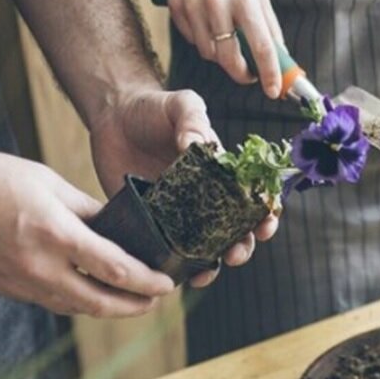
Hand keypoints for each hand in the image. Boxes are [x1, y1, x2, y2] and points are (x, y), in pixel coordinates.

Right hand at [0, 146, 174, 317]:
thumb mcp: (49, 182)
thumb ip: (88, 211)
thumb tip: (121, 231)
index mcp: (55, 234)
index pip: (116, 270)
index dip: (147, 282)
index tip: (166, 284)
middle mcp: (38, 267)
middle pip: (100, 303)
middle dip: (134, 307)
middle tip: (155, 301)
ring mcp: (18, 284)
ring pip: (75, 308)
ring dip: (106, 308)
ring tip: (130, 300)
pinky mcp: (3, 289)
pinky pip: (49, 302)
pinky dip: (75, 301)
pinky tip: (89, 293)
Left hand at [88, 85, 278, 287]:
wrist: (113, 114)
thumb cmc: (155, 107)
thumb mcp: (181, 104)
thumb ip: (193, 119)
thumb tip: (197, 144)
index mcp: (223, 174)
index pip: (254, 199)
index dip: (266, 215)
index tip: (265, 225)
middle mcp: (207, 197)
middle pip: (235, 231)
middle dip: (242, 247)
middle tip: (235, 254)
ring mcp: (180, 213)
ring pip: (205, 248)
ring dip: (212, 265)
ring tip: (206, 273)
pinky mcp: (151, 221)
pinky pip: (166, 249)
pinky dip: (173, 265)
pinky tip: (174, 274)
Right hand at [164, 0, 284, 96]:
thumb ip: (269, 26)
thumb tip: (281, 60)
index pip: (261, 45)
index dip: (269, 73)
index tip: (273, 90)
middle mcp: (216, 1)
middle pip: (228, 57)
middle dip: (241, 74)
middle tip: (249, 75)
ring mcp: (193, 4)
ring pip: (208, 52)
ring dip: (221, 56)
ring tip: (228, 40)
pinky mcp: (176, 5)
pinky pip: (191, 39)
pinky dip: (203, 41)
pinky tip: (208, 25)